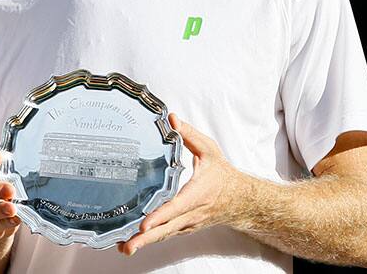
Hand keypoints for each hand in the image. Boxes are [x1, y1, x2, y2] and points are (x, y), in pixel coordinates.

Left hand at [118, 114, 244, 255]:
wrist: (241, 199)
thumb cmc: (223, 174)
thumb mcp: (209, 150)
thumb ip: (189, 134)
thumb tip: (171, 119)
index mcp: (196, 194)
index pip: (175, 207)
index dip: (159, 217)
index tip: (144, 224)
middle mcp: (191, 213)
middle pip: (166, 229)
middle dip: (146, 239)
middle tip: (127, 246)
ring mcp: (188, 223)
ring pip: (165, 236)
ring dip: (145, 243)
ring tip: (125, 248)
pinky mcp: (184, 227)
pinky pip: (166, 235)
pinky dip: (151, 240)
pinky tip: (134, 242)